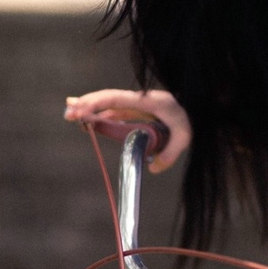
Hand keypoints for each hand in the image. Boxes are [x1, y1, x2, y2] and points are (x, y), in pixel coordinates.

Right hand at [64, 88, 191, 172]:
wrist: (199, 104)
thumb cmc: (193, 117)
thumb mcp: (185, 136)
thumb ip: (170, 153)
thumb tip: (153, 169)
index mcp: (146, 101)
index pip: (116, 100)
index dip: (97, 104)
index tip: (81, 111)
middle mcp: (138, 100)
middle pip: (107, 99)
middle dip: (87, 104)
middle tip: (68, 114)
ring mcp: (137, 105)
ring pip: (108, 104)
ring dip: (90, 108)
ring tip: (70, 114)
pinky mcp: (137, 111)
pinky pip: (114, 111)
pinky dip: (99, 113)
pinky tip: (88, 119)